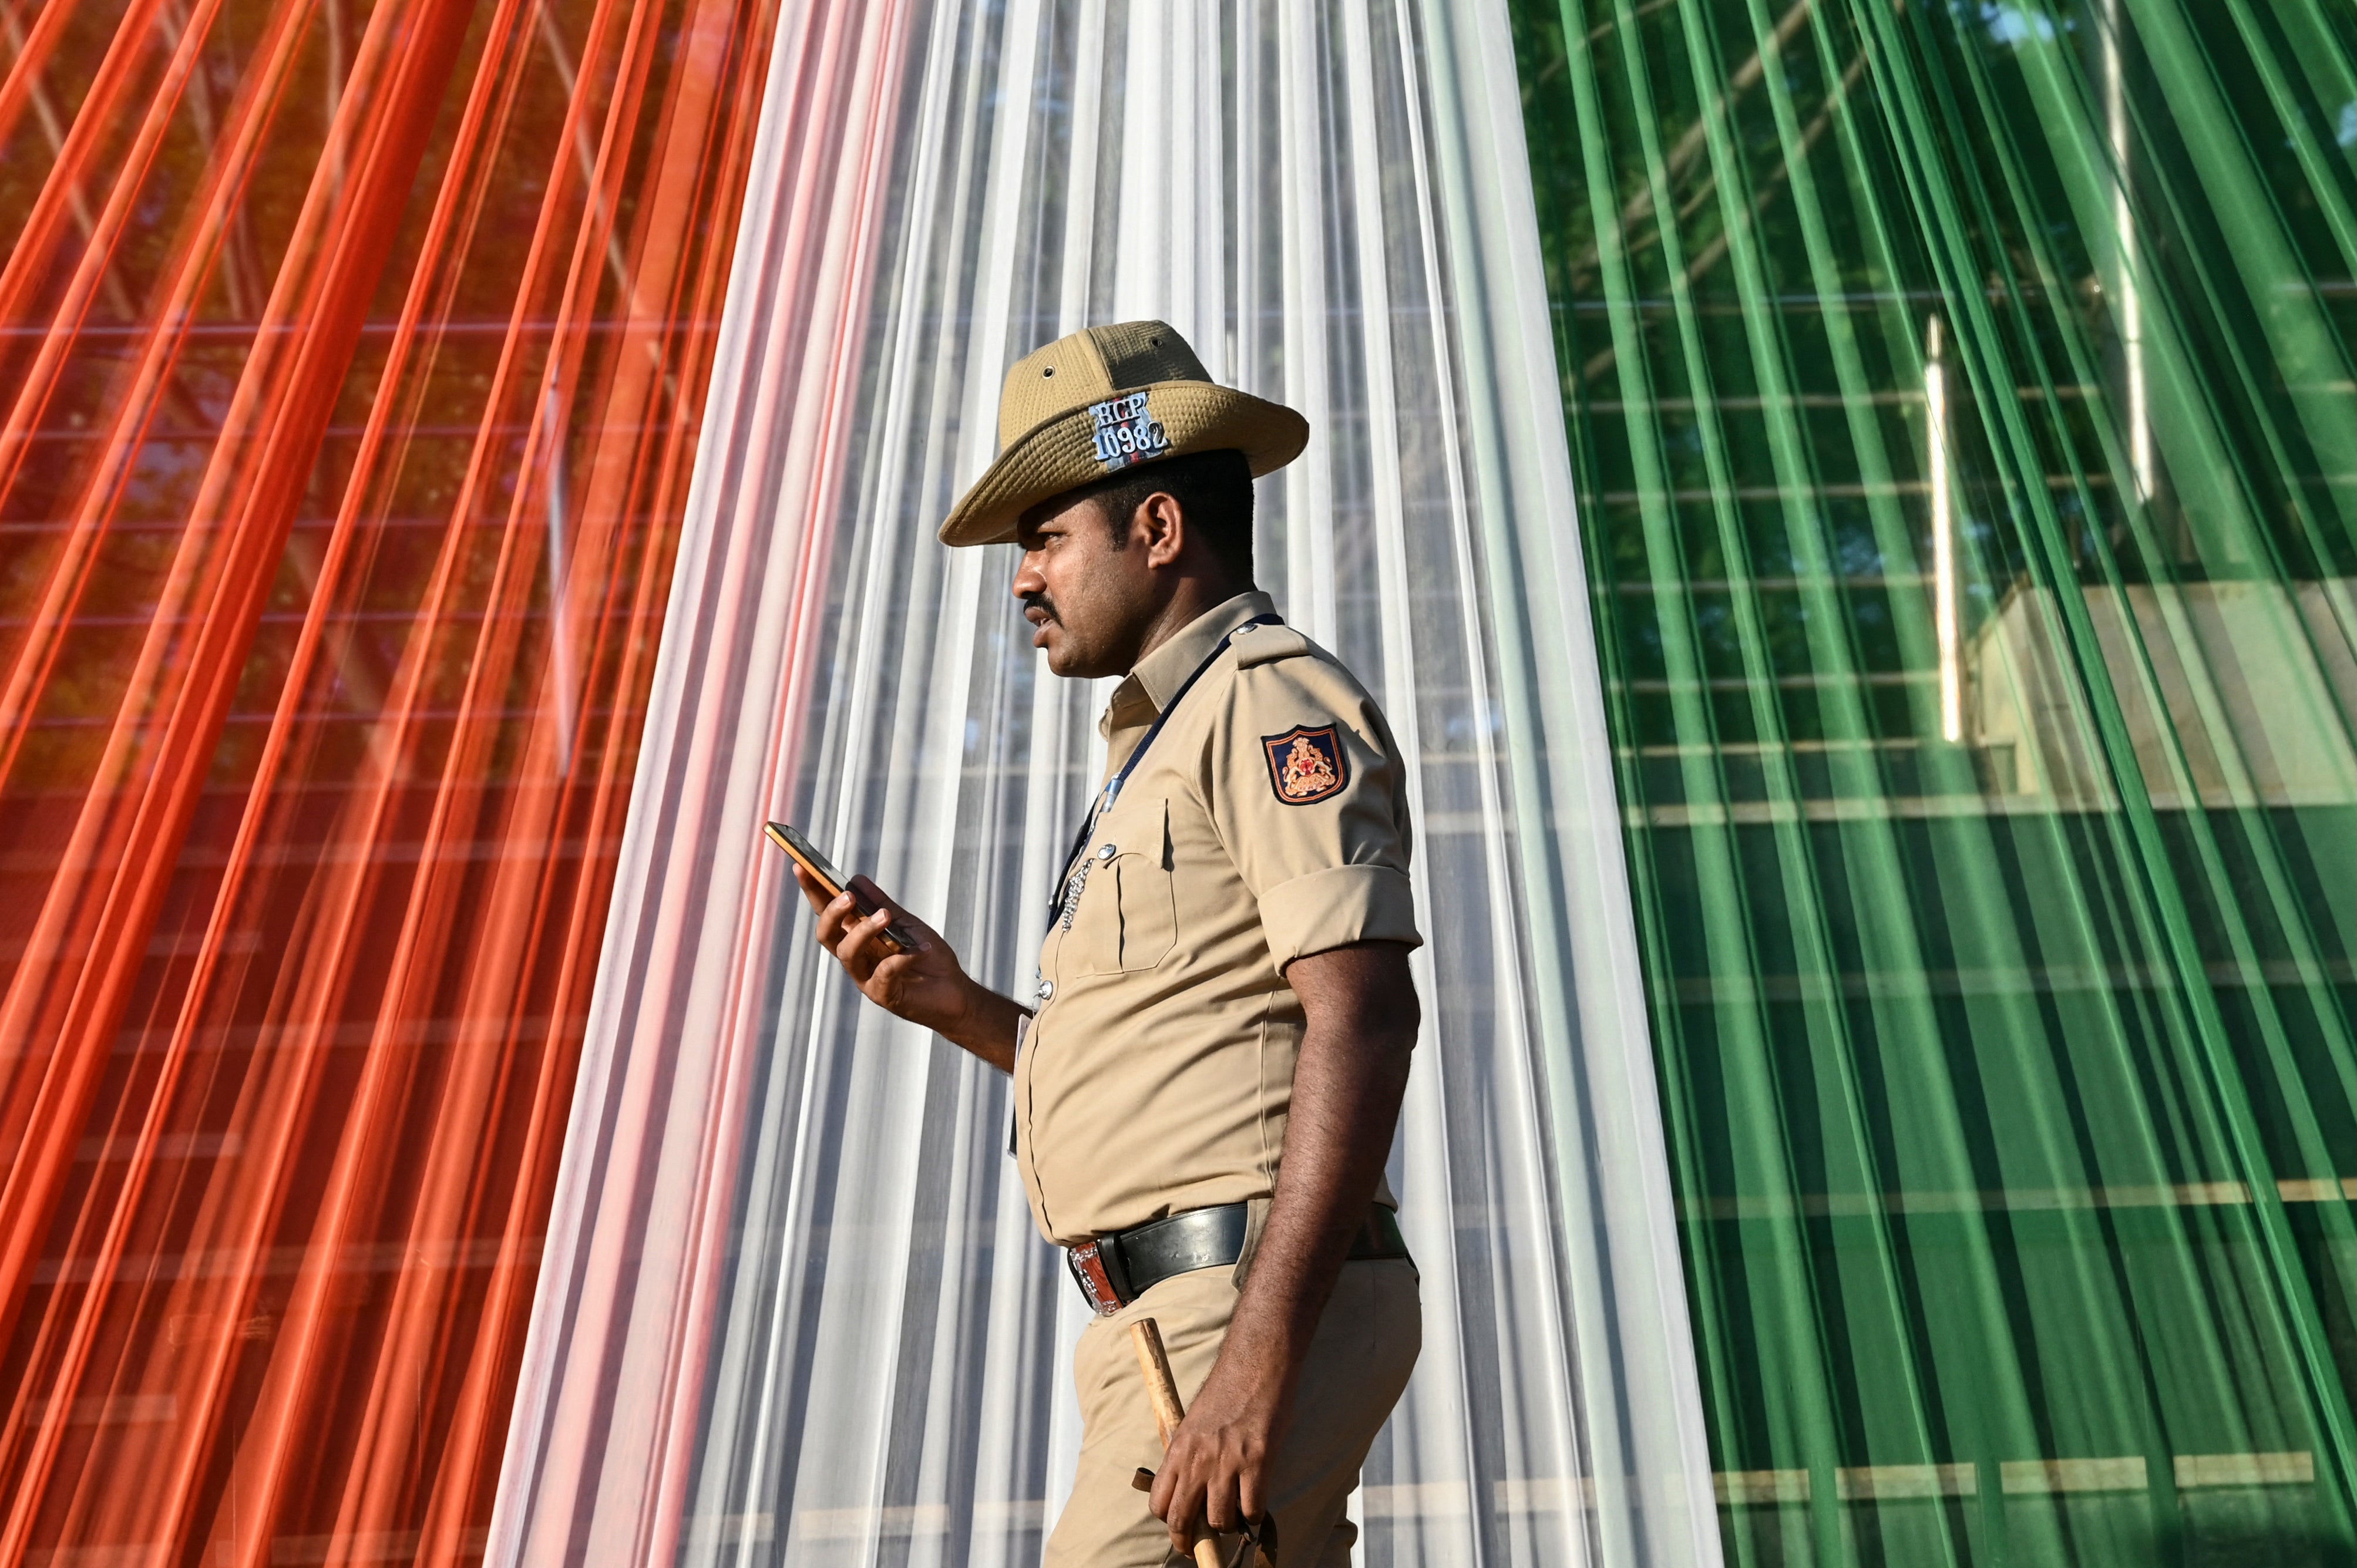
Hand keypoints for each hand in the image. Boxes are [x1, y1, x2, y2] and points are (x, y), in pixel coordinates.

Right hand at [795, 867, 977, 1037]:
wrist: (955, 992)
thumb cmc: (929, 958)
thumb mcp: (906, 925)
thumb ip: (881, 904)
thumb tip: (855, 879)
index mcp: (858, 939)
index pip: (828, 914)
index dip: (813, 893)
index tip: (802, 867)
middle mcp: (857, 959)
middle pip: (827, 935)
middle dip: (832, 913)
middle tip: (848, 896)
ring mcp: (868, 979)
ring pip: (848, 954)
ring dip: (864, 931)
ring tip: (885, 916)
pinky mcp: (885, 996)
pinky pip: (884, 974)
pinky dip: (902, 958)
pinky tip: (921, 948)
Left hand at [1147, 1354, 1285, 1555]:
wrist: (1255, 1363)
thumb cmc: (1228, 1390)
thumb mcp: (1195, 1422)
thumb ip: (1190, 1453)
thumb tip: (1192, 1485)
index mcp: (1178, 1448)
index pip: (1159, 1502)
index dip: (1169, 1521)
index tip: (1180, 1527)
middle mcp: (1197, 1459)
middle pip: (1182, 1519)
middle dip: (1188, 1541)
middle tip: (1198, 1547)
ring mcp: (1227, 1462)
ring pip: (1219, 1521)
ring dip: (1228, 1525)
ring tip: (1236, 1514)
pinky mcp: (1257, 1461)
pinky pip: (1252, 1509)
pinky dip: (1254, 1514)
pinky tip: (1256, 1502)